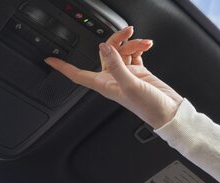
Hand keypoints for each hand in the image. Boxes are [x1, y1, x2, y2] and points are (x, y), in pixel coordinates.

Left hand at [44, 26, 182, 129]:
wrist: (168, 111)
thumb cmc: (148, 107)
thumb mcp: (130, 85)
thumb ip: (116, 65)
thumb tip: (104, 48)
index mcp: (104, 85)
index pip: (77, 75)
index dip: (63, 68)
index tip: (51, 60)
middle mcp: (112, 79)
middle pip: (105, 53)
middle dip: (116, 40)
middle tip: (127, 33)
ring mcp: (125, 74)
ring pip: (121, 51)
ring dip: (132, 43)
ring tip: (143, 42)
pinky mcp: (138, 71)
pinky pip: (133, 53)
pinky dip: (139, 47)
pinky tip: (146, 45)